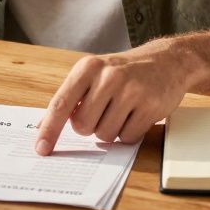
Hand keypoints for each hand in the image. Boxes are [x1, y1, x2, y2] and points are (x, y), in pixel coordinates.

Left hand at [34, 39, 194, 154]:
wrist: (168, 61)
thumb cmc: (124, 71)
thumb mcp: (94, 74)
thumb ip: (70, 98)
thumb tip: (43, 126)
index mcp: (87, 68)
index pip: (61, 104)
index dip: (49, 129)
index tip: (41, 149)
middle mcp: (108, 77)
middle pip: (83, 126)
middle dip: (90, 127)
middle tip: (103, 112)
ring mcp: (131, 91)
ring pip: (105, 135)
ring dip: (111, 130)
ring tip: (122, 110)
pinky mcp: (150, 106)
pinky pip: (127, 138)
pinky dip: (129, 133)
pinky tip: (136, 115)